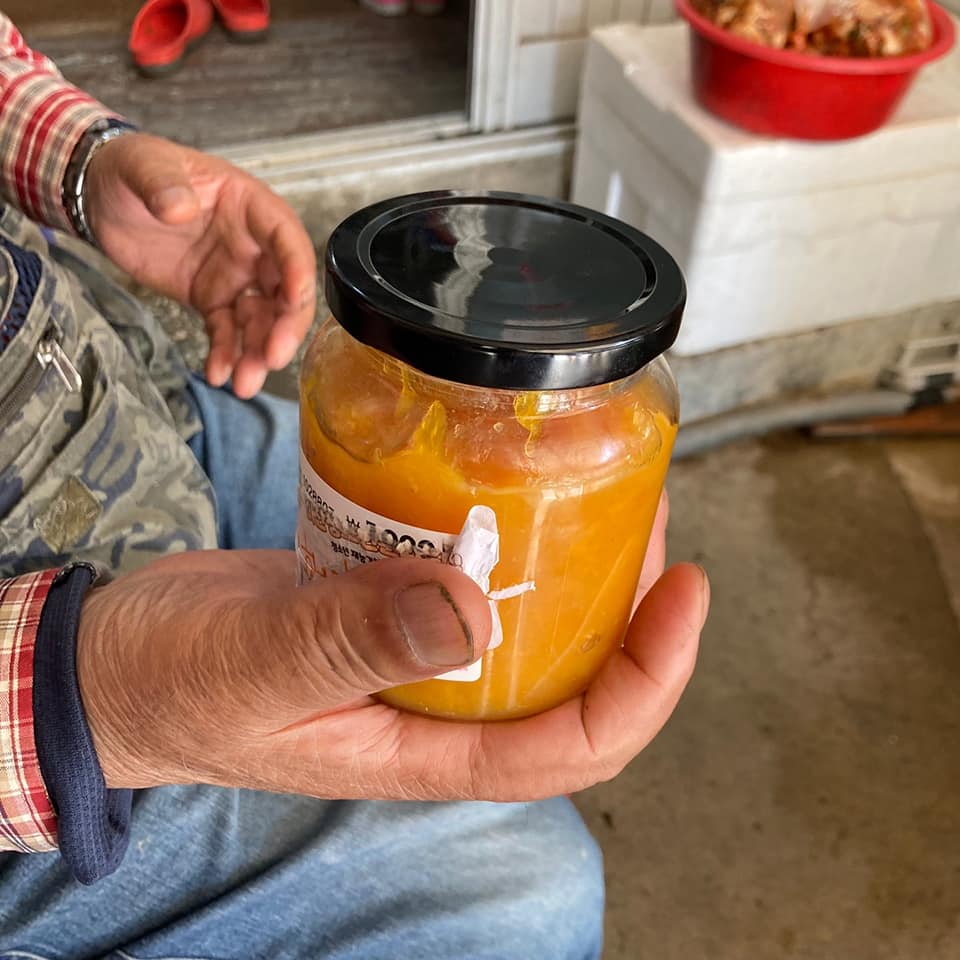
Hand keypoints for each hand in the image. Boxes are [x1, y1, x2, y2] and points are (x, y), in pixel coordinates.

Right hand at [78, 495, 707, 799]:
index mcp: (419, 747)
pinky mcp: (384, 603)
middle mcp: (433, 706)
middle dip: (630, 612)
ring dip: (575, 565)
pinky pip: (466, 579)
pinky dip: (501, 537)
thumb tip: (471, 611)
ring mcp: (411, 654)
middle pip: (569, 677)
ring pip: (524, 624)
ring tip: (604, 490)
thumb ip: (352, 641)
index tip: (684, 592)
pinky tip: (509, 486)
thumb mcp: (255, 666)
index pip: (568, 744)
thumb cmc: (169, 684)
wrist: (112, 658)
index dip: (646, 681)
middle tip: (651, 518)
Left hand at [84, 132, 316, 398]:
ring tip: (243, 383)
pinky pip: (225, 332)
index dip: (298, 269)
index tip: (296, 298)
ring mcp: (234, 277)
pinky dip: (224, 355)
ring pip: (258, 321)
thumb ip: (163, 183)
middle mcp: (252, 247)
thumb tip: (179, 207)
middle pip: (284, 291)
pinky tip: (217, 374)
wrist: (100, 195)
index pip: (286, 239)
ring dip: (256, 353)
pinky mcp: (210, 300)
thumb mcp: (143, 165)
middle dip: (283, 327)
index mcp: (249, 208)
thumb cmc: (132, 168)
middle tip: (274, 358)